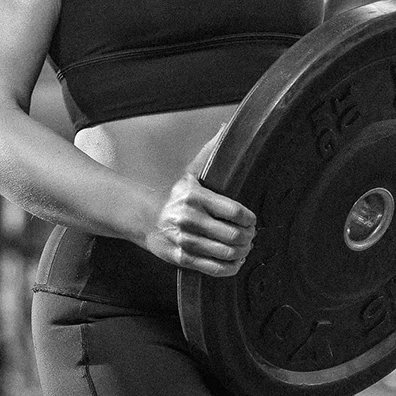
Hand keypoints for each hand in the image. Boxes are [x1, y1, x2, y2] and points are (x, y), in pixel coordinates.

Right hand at [142, 131, 255, 276]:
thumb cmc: (175, 196)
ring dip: (242, 252)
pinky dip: (231, 267)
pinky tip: (235, 261)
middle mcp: (189, 218)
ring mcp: (185, 240)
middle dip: (249, 237)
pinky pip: (214, 268)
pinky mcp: (181, 258)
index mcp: (195, 196)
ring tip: (245, 247)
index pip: (234, 211)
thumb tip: (226, 126)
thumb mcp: (191, 172)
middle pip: (233, 235)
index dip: (249, 219)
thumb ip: (210, 151)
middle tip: (251, 236)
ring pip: (226, 253)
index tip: (252, 220)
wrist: (144, 218)